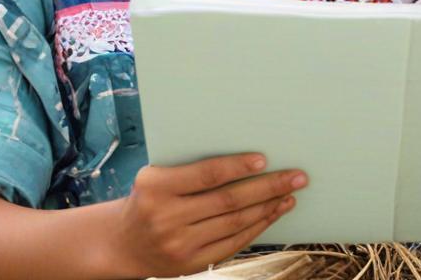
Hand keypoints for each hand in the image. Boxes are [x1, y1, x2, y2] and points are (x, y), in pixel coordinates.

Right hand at [105, 152, 306, 277]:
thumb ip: (192, 169)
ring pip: (234, 223)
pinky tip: (273, 213)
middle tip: (296, 177)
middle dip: (268, 187)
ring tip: (290, 194)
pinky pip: (232, 243)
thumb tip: (247, 157)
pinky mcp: (189, 263)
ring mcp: (178, 244)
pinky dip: (257, 226)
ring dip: (268, 207)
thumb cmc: (149, 199)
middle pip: (228, 201)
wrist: (123, 243)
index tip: (265, 159)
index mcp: (156, 187)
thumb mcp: (157, 177)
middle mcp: (165, 217)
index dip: (237, 166)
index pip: (206, 175)